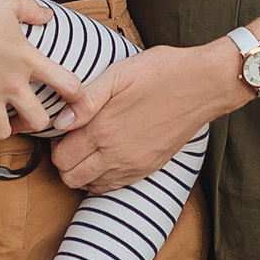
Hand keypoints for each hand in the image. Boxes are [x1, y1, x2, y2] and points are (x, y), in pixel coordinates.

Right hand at [0, 0, 90, 139]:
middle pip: (38, 121)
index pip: (67, 84)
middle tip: (25, 114)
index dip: (75, 93)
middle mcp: (11, 84)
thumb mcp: (9, 5)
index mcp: (28, 61)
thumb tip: (48, 15)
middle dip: (35, 122)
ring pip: (2, 133)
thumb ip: (33, 11)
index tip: (72, 96)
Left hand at [51, 41, 243, 193]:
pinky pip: (113, 187)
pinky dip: (101, 178)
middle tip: (72, 138)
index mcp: (103, 128)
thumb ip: (86, 99)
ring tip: (89, 146)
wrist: (204, 85)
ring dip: (82, 170)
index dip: (55, 143)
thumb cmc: (161, 72)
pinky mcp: (148, 168)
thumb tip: (60, 121)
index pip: (60, 157)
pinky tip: (106, 156)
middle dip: (64, 160)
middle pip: (70, 177)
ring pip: (89, 186)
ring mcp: (133, 165)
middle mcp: (115, 154)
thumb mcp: (119, 74)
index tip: (64, 128)